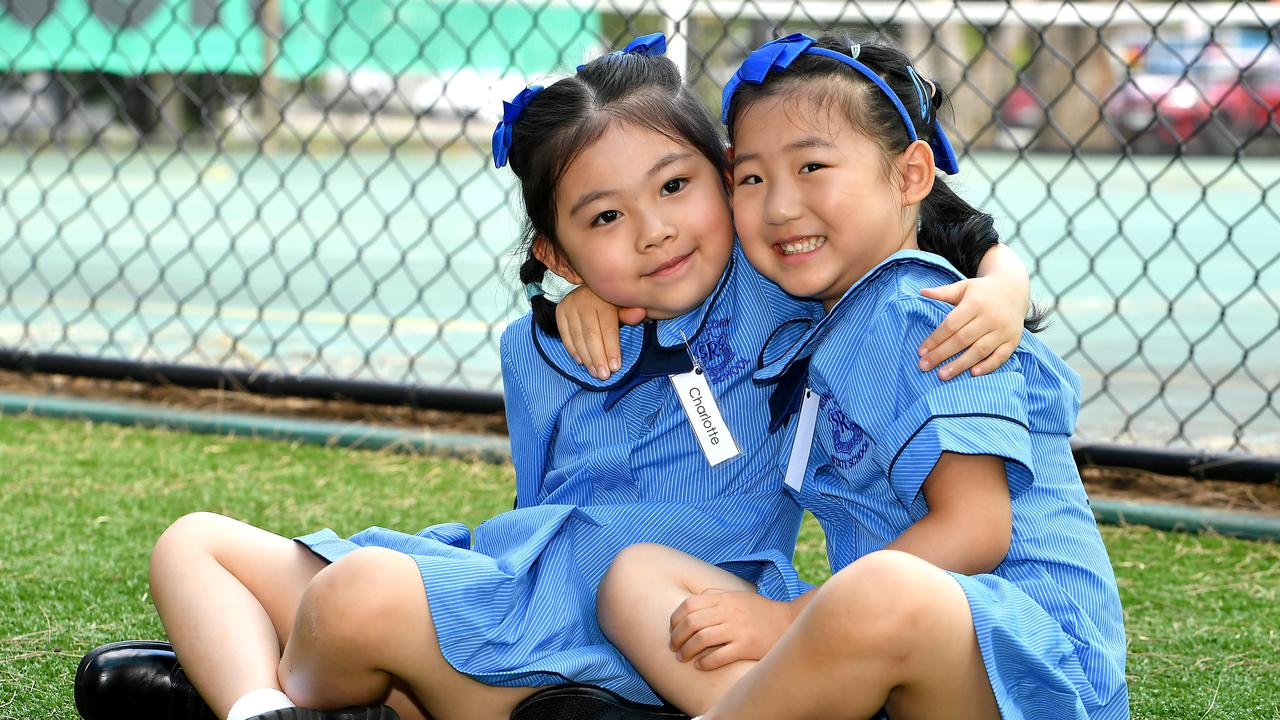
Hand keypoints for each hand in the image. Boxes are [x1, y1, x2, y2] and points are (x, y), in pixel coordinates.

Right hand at [554, 288, 644, 379]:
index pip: (607, 328)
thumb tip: (640, 314)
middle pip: (591, 335)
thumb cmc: (610, 301)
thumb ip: (629, 313)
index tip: (615, 367)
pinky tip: (582, 362)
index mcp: (603, 299)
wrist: (591, 286)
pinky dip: (573, 351)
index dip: (612, 348)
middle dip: (598, 357)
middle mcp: (584, 301)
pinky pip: (565, 336)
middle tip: (604, 375)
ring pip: (577, 337)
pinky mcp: (560, 312)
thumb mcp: (622, 304)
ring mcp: (569, 306)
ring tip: (594, 373)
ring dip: (586, 358)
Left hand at [668, 589, 796, 670]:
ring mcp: (737, 629)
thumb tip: (693, 599)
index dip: (675, 619)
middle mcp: (729, 611)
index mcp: (724, 598)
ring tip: (683, 657)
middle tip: (674, 647)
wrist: (789, 622)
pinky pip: (718, 656)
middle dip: (677, 637)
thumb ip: (715, 594)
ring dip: (687, 651)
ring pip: (701, 639)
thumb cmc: (759, 611)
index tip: (672, 630)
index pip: (689, 605)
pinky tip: (700, 665)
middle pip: (691, 622)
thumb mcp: (737, 595)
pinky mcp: (746, 646)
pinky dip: (704, 662)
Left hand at [917, 275, 1027, 379]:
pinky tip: (973, 374)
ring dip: (960, 364)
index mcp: (975, 303)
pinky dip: (988, 366)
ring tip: (942, 375)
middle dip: (941, 354)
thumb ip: (943, 292)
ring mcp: (1003, 330)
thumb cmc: (982, 291)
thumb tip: (922, 292)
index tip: (920, 352)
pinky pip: (1001, 356)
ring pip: (980, 350)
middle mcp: (991, 317)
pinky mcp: (1013, 340)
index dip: (935, 339)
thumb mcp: (963, 287)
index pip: (951, 324)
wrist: (1014, 289)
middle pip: (962, 339)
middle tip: (924, 366)